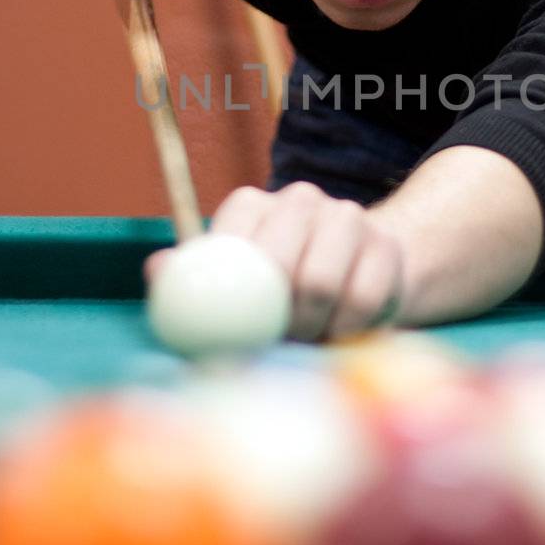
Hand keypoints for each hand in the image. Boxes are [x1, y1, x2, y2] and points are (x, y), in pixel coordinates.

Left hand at [145, 182, 405, 341]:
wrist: (350, 284)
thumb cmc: (273, 293)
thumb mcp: (228, 286)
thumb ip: (190, 278)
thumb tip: (158, 271)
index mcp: (252, 205)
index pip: (233, 242)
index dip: (232, 293)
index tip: (234, 330)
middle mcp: (300, 199)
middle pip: (278, 262)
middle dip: (273, 316)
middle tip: (273, 344)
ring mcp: (347, 217)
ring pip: (322, 283)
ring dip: (311, 326)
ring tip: (305, 337)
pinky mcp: (385, 246)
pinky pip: (362, 300)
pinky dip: (345, 330)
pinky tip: (338, 332)